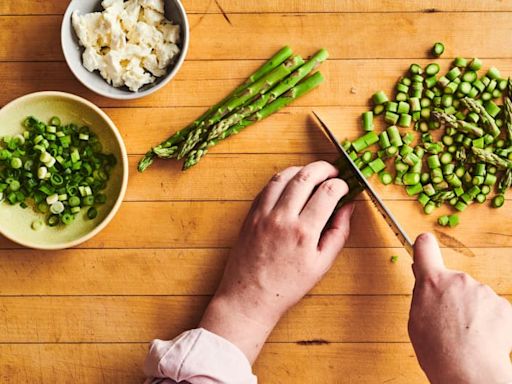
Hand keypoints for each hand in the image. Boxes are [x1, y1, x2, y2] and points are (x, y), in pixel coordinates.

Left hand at [200, 161, 354, 362]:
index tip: (344, 187)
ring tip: (313, 175)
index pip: (327, 192)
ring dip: (302, 169)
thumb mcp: (321, 264)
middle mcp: (283, 218)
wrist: (250, 296)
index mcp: (304, 232)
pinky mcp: (251, 214)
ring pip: (284, 175)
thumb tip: (348, 206)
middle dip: (323, 168)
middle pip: (306, 176)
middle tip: (332, 172)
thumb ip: (338, 232)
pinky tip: (292, 185)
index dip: (340, 184)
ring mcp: (263, 214)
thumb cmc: (288, 285)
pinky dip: (282, 179)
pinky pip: (267, 186)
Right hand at [408, 233, 511, 383]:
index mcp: (432, 281)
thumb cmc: (438, 350)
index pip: (425, 248)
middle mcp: (459, 279)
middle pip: (453, 280)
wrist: (468, 370)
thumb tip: (423, 278)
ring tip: (466, 334)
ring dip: (472, 310)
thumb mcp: (416, 319)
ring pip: (475, 296)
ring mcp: (483, 291)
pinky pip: (493, 309)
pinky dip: (490, 321)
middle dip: (452, 295)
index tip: (424, 246)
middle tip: (448, 320)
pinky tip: (482, 337)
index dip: (423, 247)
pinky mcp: (503, 305)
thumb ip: (422, 294)